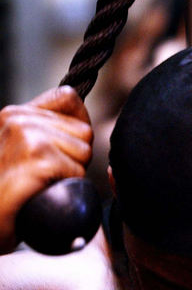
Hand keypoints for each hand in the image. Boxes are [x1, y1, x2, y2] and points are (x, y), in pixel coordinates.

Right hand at [0, 87, 92, 253]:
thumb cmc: (10, 192)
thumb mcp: (23, 150)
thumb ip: (48, 130)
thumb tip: (83, 125)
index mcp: (15, 113)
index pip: (68, 97)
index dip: (76, 127)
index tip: (59, 150)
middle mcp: (18, 118)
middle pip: (84, 131)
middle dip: (74, 157)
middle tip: (45, 174)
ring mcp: (26, 136)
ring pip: (84, 152)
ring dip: (70, 173)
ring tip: (41, 183)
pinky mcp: (36, 157)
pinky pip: (77, 171)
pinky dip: (66, 187)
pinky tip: (41, 191)